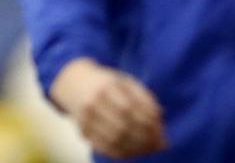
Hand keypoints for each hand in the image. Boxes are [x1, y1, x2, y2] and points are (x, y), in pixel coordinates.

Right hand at [51, 58, 168, 159]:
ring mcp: (85, 120)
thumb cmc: (106, 82)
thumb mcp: (124, 81)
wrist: (72, 83)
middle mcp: (92, 104)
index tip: (162, 130)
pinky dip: (123, 154)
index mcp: (105, 87)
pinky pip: (105, 149)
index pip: (129, 109)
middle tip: (160, 143)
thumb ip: (143, 96)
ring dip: (137, 149)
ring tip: (151, 148)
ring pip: (114, 141)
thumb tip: (159, 117)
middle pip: (122, 127)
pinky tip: (136, 152)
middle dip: (145, 138)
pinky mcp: (83, 132)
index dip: (147, 122)